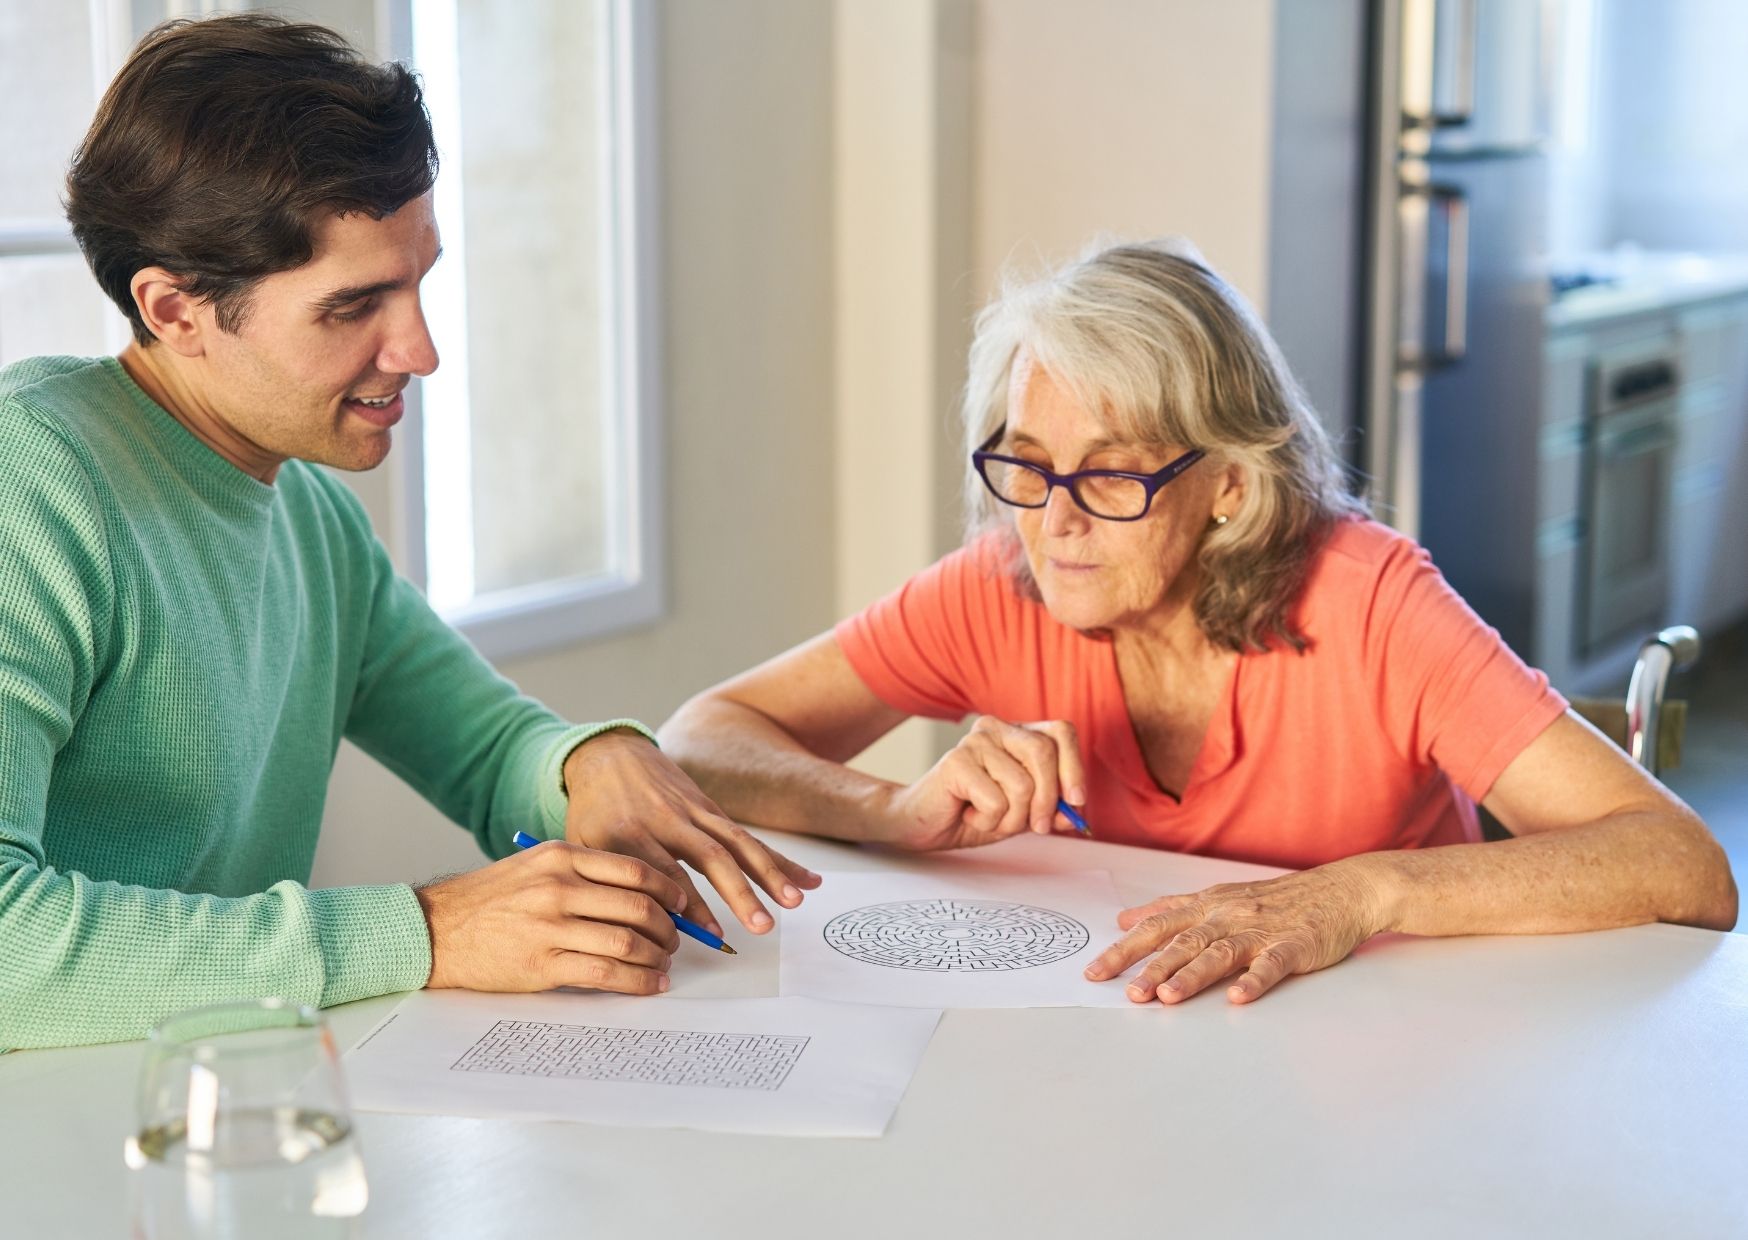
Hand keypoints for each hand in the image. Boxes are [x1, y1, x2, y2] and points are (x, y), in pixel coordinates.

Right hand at [415, 839, 684, 994]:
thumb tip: (640, 894)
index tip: (682, 904)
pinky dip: (637, 981)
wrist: (437, 929)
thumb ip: (582, 873)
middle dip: (669, 928)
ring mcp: (551, 926)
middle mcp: (559, 887)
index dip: (668, 889)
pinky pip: (605, 973)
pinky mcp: (543, 964)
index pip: (634, 869)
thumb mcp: (535, 866)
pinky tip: (649, 984)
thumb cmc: (490, 899)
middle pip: (638, 906)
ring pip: (627, 941)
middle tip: (676, 940)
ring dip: (656, 957)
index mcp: (561, 856)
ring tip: (664, 964)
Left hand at [563, 730, 820, 937]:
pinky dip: (778, 860)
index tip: (710, 933)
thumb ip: (609, 882)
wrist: (607, 754)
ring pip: (736, 843)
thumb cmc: (591, 812)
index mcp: (629, 832)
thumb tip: (639, 931)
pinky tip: (807, 880)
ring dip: (769, 873)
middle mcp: (667, 819)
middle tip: (761, 926)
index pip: (663, 872)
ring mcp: (693, 812)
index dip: (689, 904)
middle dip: (739, 892)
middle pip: (709, 857)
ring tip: (793, 902)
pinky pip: (748, 837)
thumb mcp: (584, 845)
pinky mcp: (711, 809)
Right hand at [882, 716, 1086, 850]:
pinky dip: (989, 821)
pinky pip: (996, 801)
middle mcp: (996, 728)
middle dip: (1048, 800)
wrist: (924, 824)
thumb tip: (1075, 813)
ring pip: (1023, 785)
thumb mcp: (1022, 814)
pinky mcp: (956, 762)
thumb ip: (1050, 810)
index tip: (1076, 802)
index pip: (1061, 732)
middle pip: (1044, 753)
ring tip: (990, 818)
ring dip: (1012, 818)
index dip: (1074, 767)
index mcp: (1017, 733)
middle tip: (1036, 827)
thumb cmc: (973, 813)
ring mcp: (974, 742)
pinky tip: (970, 815)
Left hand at [1082, 860, 1387, 1003]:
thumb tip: (1126, 919)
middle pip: (1182, 941)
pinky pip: (1272, 964)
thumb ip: (1171, 909)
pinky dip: (1254, 980)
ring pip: (1219, 952)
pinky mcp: (1294, 945)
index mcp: (1207, 904)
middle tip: (1126, 993)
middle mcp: (1227, 914)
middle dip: (1150, 967)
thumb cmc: (1277, 899)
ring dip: (1192, 975)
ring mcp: (1261, 929)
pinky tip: (1238, 997)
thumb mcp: (1218, 896)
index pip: (1157, 927)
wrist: (1340, 890)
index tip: (1095, 972)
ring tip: (1167, 998)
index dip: (1124, 949)